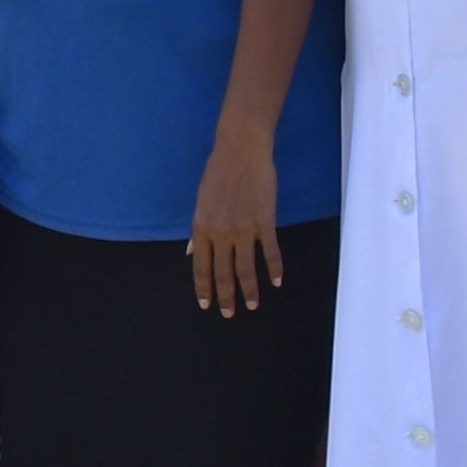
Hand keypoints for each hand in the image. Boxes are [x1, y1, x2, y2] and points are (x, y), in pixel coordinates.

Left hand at [186, 130, 284, 315]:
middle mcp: (221, 233)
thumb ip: (198, 231)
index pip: (201, 266)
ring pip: (246, 269)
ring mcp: (244, 229)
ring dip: (250, 290)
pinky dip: (274, 269)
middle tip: (228, 314)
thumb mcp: (201, 202)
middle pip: (224, 273)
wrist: (241, 152)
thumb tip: (190, 253)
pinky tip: (276, 282)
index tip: (206, 305)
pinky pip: (270, 252)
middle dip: (226, 297)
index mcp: (202, 227)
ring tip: (252, 305)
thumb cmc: (218, 174)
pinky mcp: (265, 223)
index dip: (204, 288)